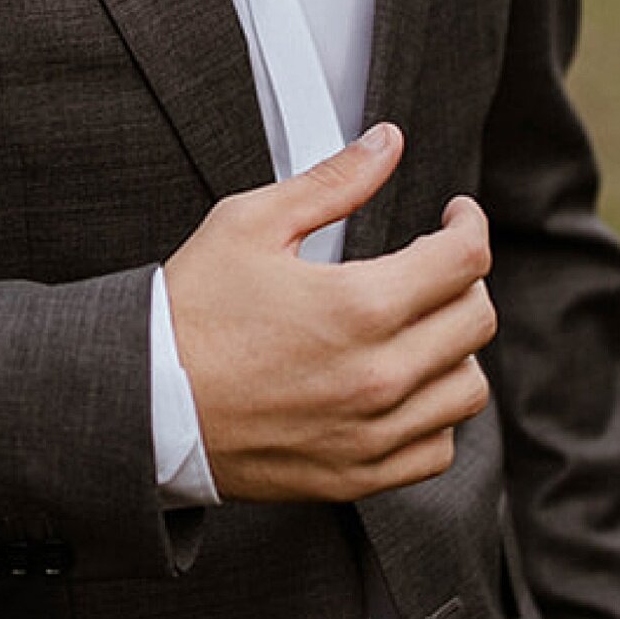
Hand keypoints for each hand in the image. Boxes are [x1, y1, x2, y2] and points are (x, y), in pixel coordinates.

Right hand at [161, 122, 495, 503]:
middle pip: (476, 320)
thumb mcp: (250, 225)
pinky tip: (406, 389)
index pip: (465, 260)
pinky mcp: (356, 474)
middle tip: (432, 268)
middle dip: (462, 280)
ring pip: (468, 389)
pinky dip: (434, 417)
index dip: (468, 225)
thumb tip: (386, 144)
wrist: (142, 403)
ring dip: (455, 350)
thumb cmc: (187, 316)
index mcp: (359, 306)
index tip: (454, 219)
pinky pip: (437, 449)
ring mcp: (370, 432)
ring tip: (420, 329)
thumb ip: (331, 181)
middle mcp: (377, 375)